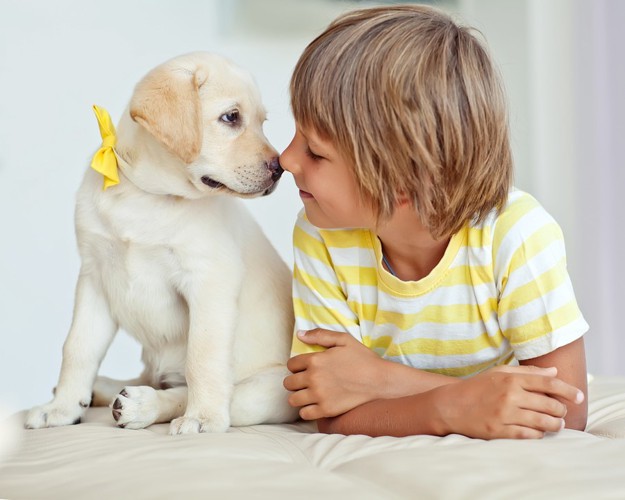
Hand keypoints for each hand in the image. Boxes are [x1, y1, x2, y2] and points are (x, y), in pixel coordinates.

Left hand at [284, 329, 385, 419]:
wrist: (380, 381)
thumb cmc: (363, 358)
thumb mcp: (344, 340)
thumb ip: (320, 335)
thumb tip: (299, 335)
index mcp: (315, 360)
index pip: (291, 364)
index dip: (296, 366)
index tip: (304, 368)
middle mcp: (314, 378)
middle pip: (288, 383)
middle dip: (295, 381)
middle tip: (305, 381)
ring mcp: (319, 396)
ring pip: (293, 399)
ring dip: (298, 396)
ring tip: (307, 394)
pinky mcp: (326, 410)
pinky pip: (304, 414)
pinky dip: (307, 410)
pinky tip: (314, 405)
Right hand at [434, 365, 584, 438]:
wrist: (450, 405)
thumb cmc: (476, 388)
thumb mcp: (499, 374)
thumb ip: (527, 373)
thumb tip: (554, 373)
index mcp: (511, 380)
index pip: (548, 384)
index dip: (568, 390)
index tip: (579, 396)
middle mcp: (509, 396)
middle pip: (549, 405)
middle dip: (561, 410)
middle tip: (562, 412)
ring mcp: (504, 415)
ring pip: (542, 423)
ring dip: (554, 425)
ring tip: (556, 424)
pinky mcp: (499, 431)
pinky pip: (528, 436)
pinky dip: (538, 435)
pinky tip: (538, 432)